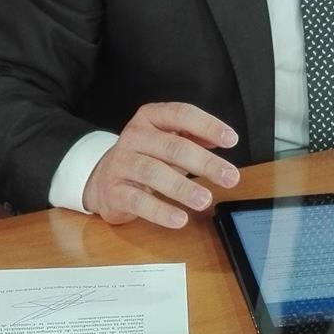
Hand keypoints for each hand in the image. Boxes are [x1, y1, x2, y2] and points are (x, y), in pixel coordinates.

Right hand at [83, 102, 240, 228]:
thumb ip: (193, 137)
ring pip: (155, 173)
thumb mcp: (167, 140)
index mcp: (150, 118)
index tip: (231, 140)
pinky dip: (161, 211)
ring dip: (183, 188)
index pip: (181, 114)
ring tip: (205, 200)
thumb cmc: (145, 157)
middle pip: (173, 147)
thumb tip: (222, 139)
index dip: (208, 126)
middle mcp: (134, 136)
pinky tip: (180, 219)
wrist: (101, 179)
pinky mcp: (114, 191)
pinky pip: (139, 201)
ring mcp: (122, 163)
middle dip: (205, 163)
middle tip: (230, 177)